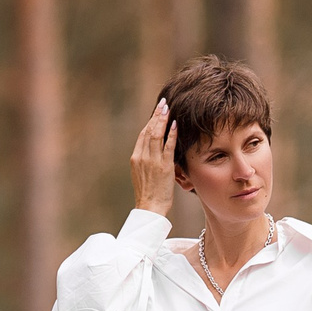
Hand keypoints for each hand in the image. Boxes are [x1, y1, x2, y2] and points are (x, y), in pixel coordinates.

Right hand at [129, 100, 177, 216]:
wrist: (150, 207)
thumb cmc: (149, 193)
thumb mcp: (143, 174)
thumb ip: (147, 161)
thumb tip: (154, 151)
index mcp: (136, 158)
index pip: (143, 135)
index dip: (150, 121)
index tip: (157, 111)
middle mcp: (142, 157)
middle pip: (148, 131)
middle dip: (156, 116)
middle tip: (163, 103)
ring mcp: (152, 161)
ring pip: (156, 135)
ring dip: (163, 120)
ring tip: (168, 108)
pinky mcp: (164, 167)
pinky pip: (168, 147)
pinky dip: (171, 134)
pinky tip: (175, 124)